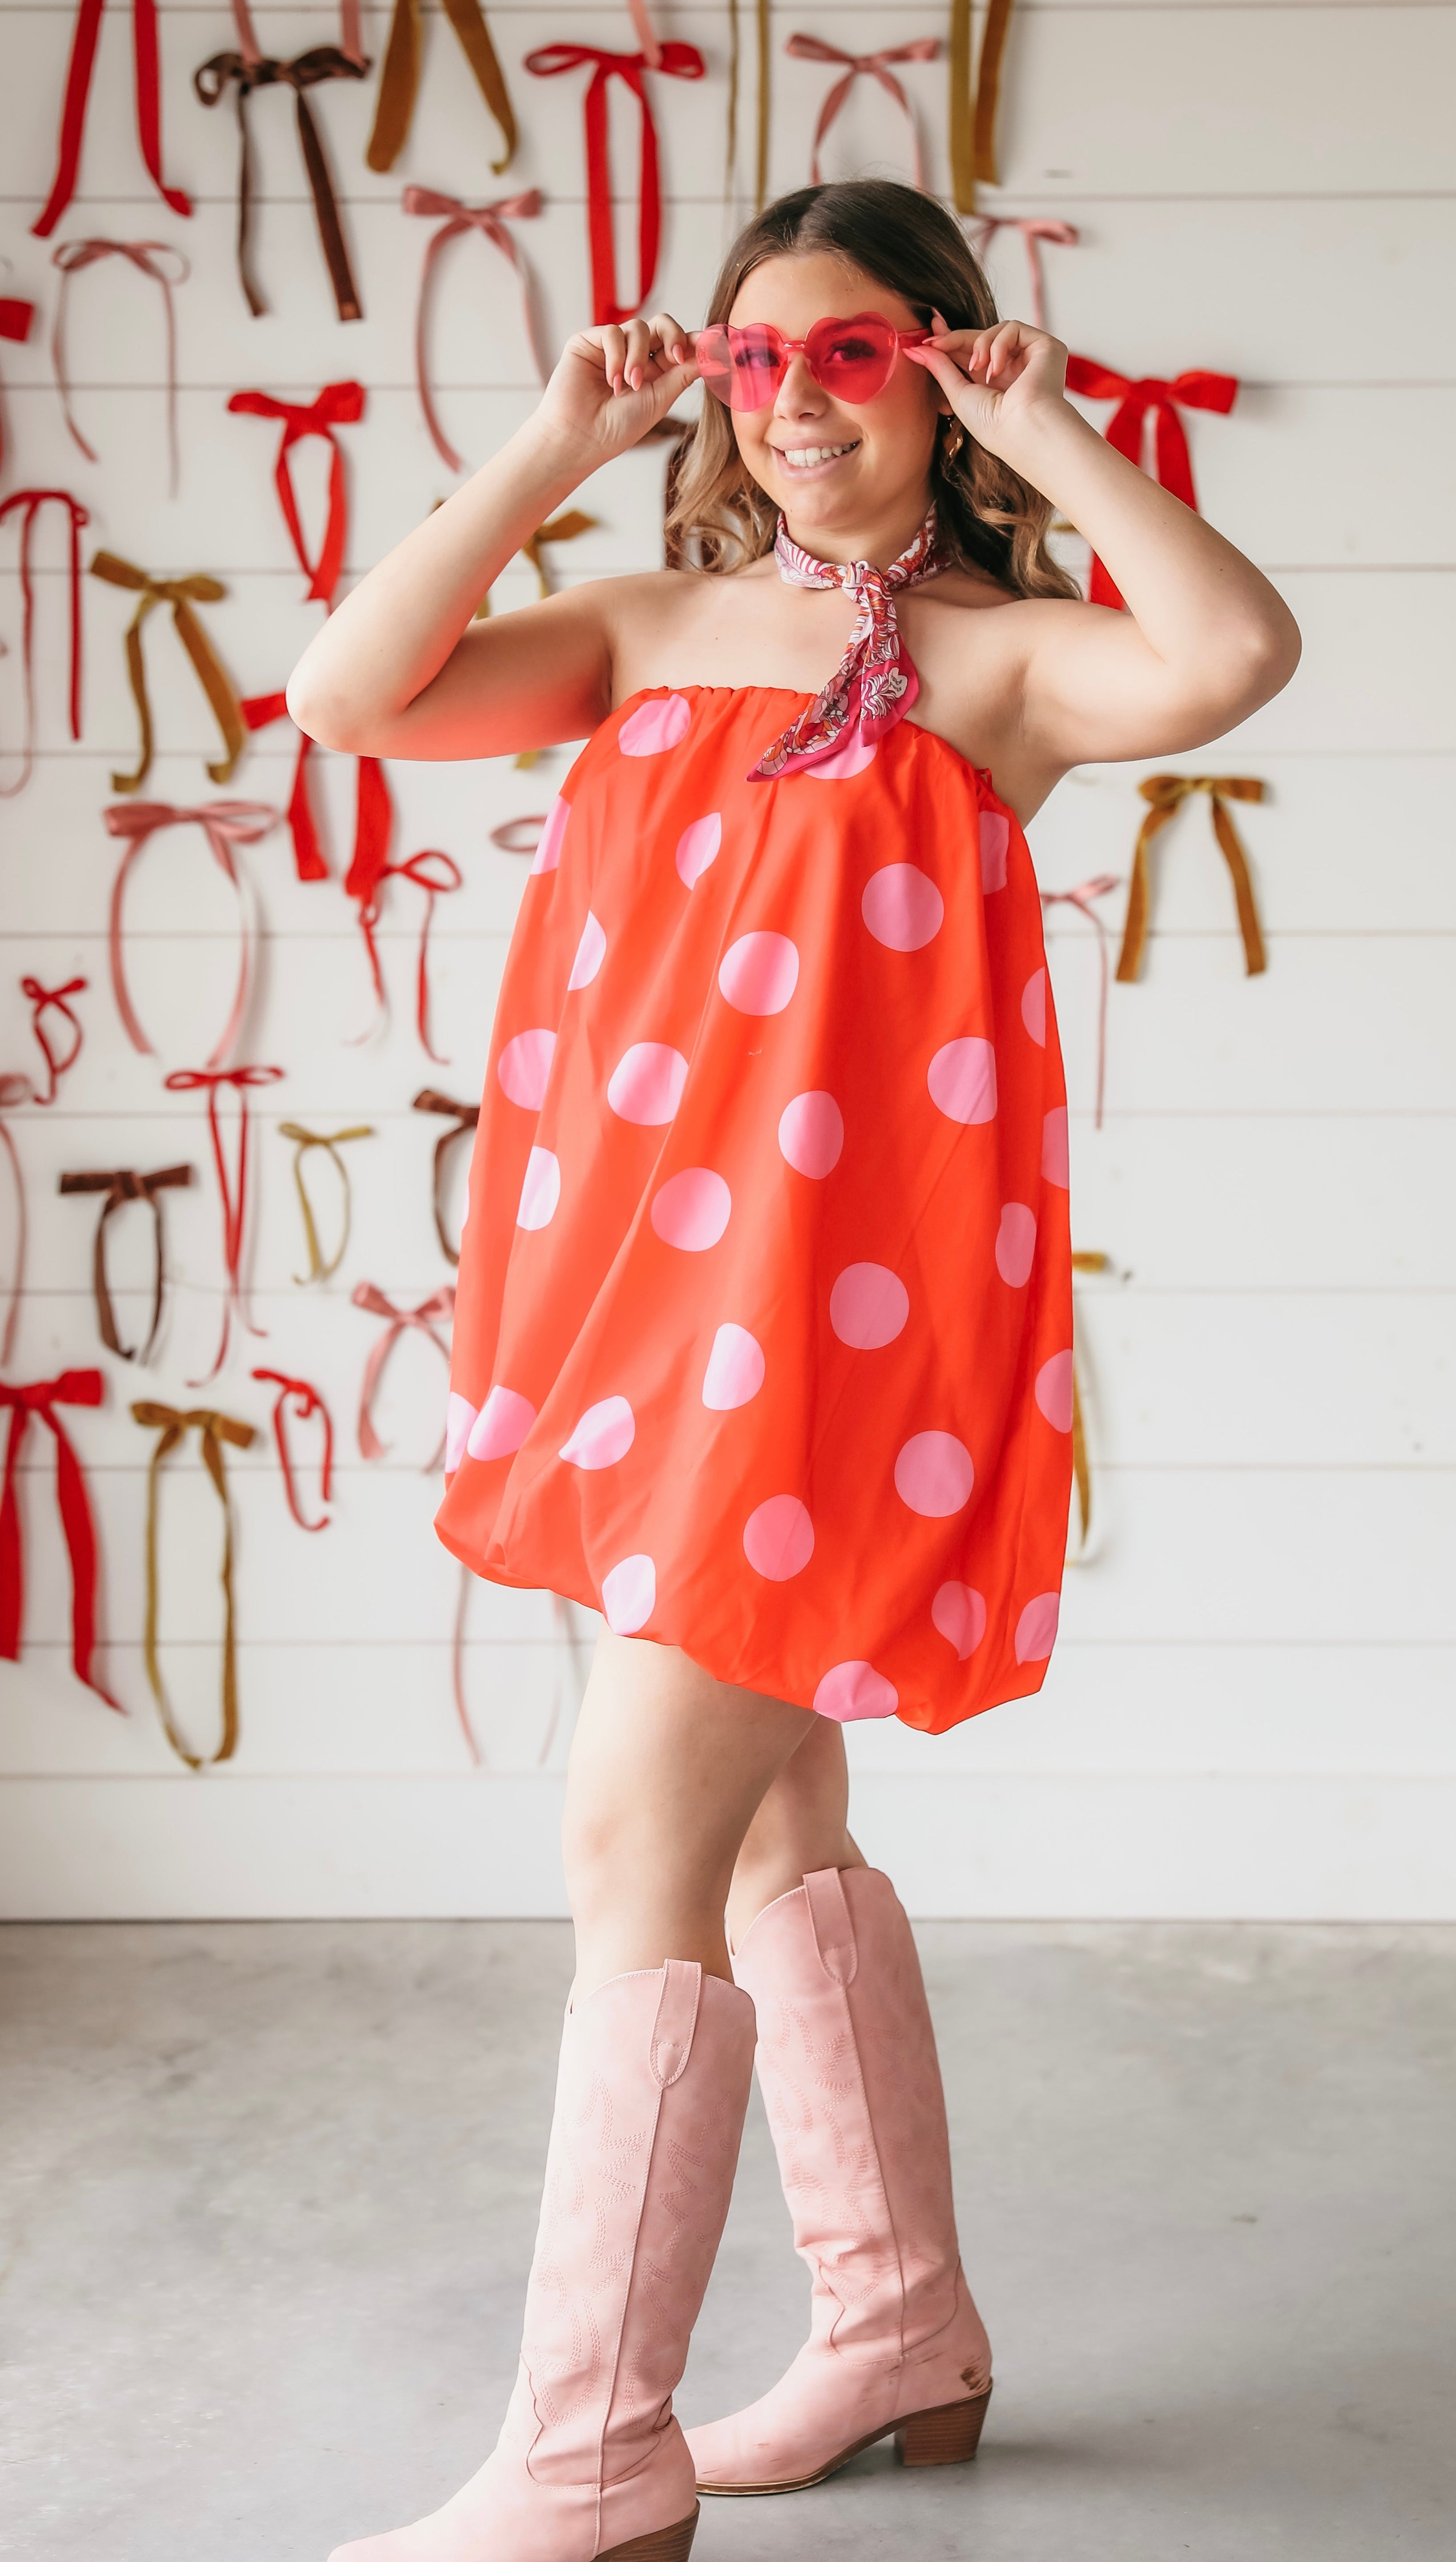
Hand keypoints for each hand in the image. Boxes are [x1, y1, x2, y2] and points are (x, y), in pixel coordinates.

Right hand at [536, 310, 700, 465]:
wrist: (581, 438)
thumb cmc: (618, 427)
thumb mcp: (660, 398)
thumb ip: (685, 373)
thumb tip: (716, 353)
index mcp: (655, 370)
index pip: (678, 344)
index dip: (694, 340)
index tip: (713, 342)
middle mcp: (634, 355)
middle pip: (661, 324)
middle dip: (672, 336)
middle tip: (674, 357)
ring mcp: (611, 347)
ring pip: (637, 327)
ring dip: (637, 357)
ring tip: (630, 386)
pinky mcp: (588, 342)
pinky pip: (612, 333)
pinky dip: (616, 356)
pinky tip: (612, 382)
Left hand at [904, 315, 1068, 470]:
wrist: (1023, 430)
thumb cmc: (993, 425)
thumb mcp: (958, 393)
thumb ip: (939, 368)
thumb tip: (914, 350)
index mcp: (997, 384)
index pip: (971, 353)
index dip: (950, 340)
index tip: (929, 334)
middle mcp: (1015, 369)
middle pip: (981, 338)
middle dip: (955, 337)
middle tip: (934, 341)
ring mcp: (1031, 357)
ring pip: (996, 330)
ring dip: (980, 345)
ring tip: (978, 369)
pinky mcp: (1046, 346)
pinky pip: (1013, 328)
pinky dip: (999, 344)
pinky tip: (997, 369)